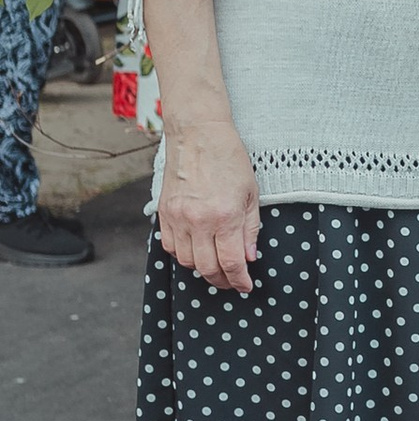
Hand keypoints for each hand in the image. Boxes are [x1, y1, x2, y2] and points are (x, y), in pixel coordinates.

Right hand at [159, 120, 259, 293]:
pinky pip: (170, 247)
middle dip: (222, 280)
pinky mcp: (163, 213)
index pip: (231, 263)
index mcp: (225, 215)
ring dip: (202, 269)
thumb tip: (249, 258)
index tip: (246, 285)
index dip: (240, 280)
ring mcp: (177, 218)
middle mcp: (198, 220)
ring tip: (216, 265)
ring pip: (186, 261)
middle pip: (207, 268)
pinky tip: (196, 250)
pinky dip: (183, 254)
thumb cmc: (229, 159)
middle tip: (233, 280)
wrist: (198, 135)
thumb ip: (250, 229)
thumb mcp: (251, 193)